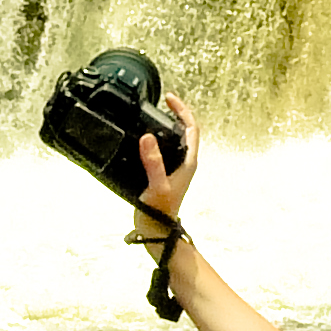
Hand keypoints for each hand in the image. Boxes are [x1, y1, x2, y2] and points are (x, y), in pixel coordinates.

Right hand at [132, 95, 196, 222]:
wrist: (156, 231)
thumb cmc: (161, 212)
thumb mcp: (157, 185)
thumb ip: (153, 163)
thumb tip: (148, 138)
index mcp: (187, 162)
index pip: (191, 129)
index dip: (182, 111)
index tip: (169, 99)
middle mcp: (182, 163)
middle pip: (183, 131)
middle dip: (174, 114)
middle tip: (160, 102)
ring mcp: (172, 168)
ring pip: (171, 140)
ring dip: (163, 127)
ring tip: (149, 115)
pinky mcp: (161, 174)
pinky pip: (160, 151)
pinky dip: (152, 141)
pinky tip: (139, 140)